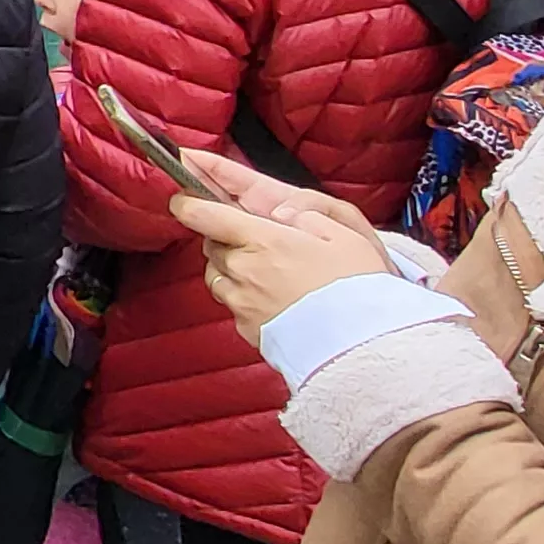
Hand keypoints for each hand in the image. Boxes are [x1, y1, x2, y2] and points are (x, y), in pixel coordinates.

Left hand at [170, 150, 398, 338]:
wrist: (360, 344)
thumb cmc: (358, 287)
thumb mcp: (345, 234)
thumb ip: (307, 214)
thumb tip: (281, 212)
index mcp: (263, 240)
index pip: (203, 215)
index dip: (187, 203)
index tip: (183, 199)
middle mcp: (244, 270)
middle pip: (211, 246)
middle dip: (224, 238)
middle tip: (253, 239)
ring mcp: (242, 302)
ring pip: (218, 276)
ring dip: (230, 268)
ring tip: (264, 270)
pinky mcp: (247, 329)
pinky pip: (233, 304)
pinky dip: (243, 297)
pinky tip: (273, 299)